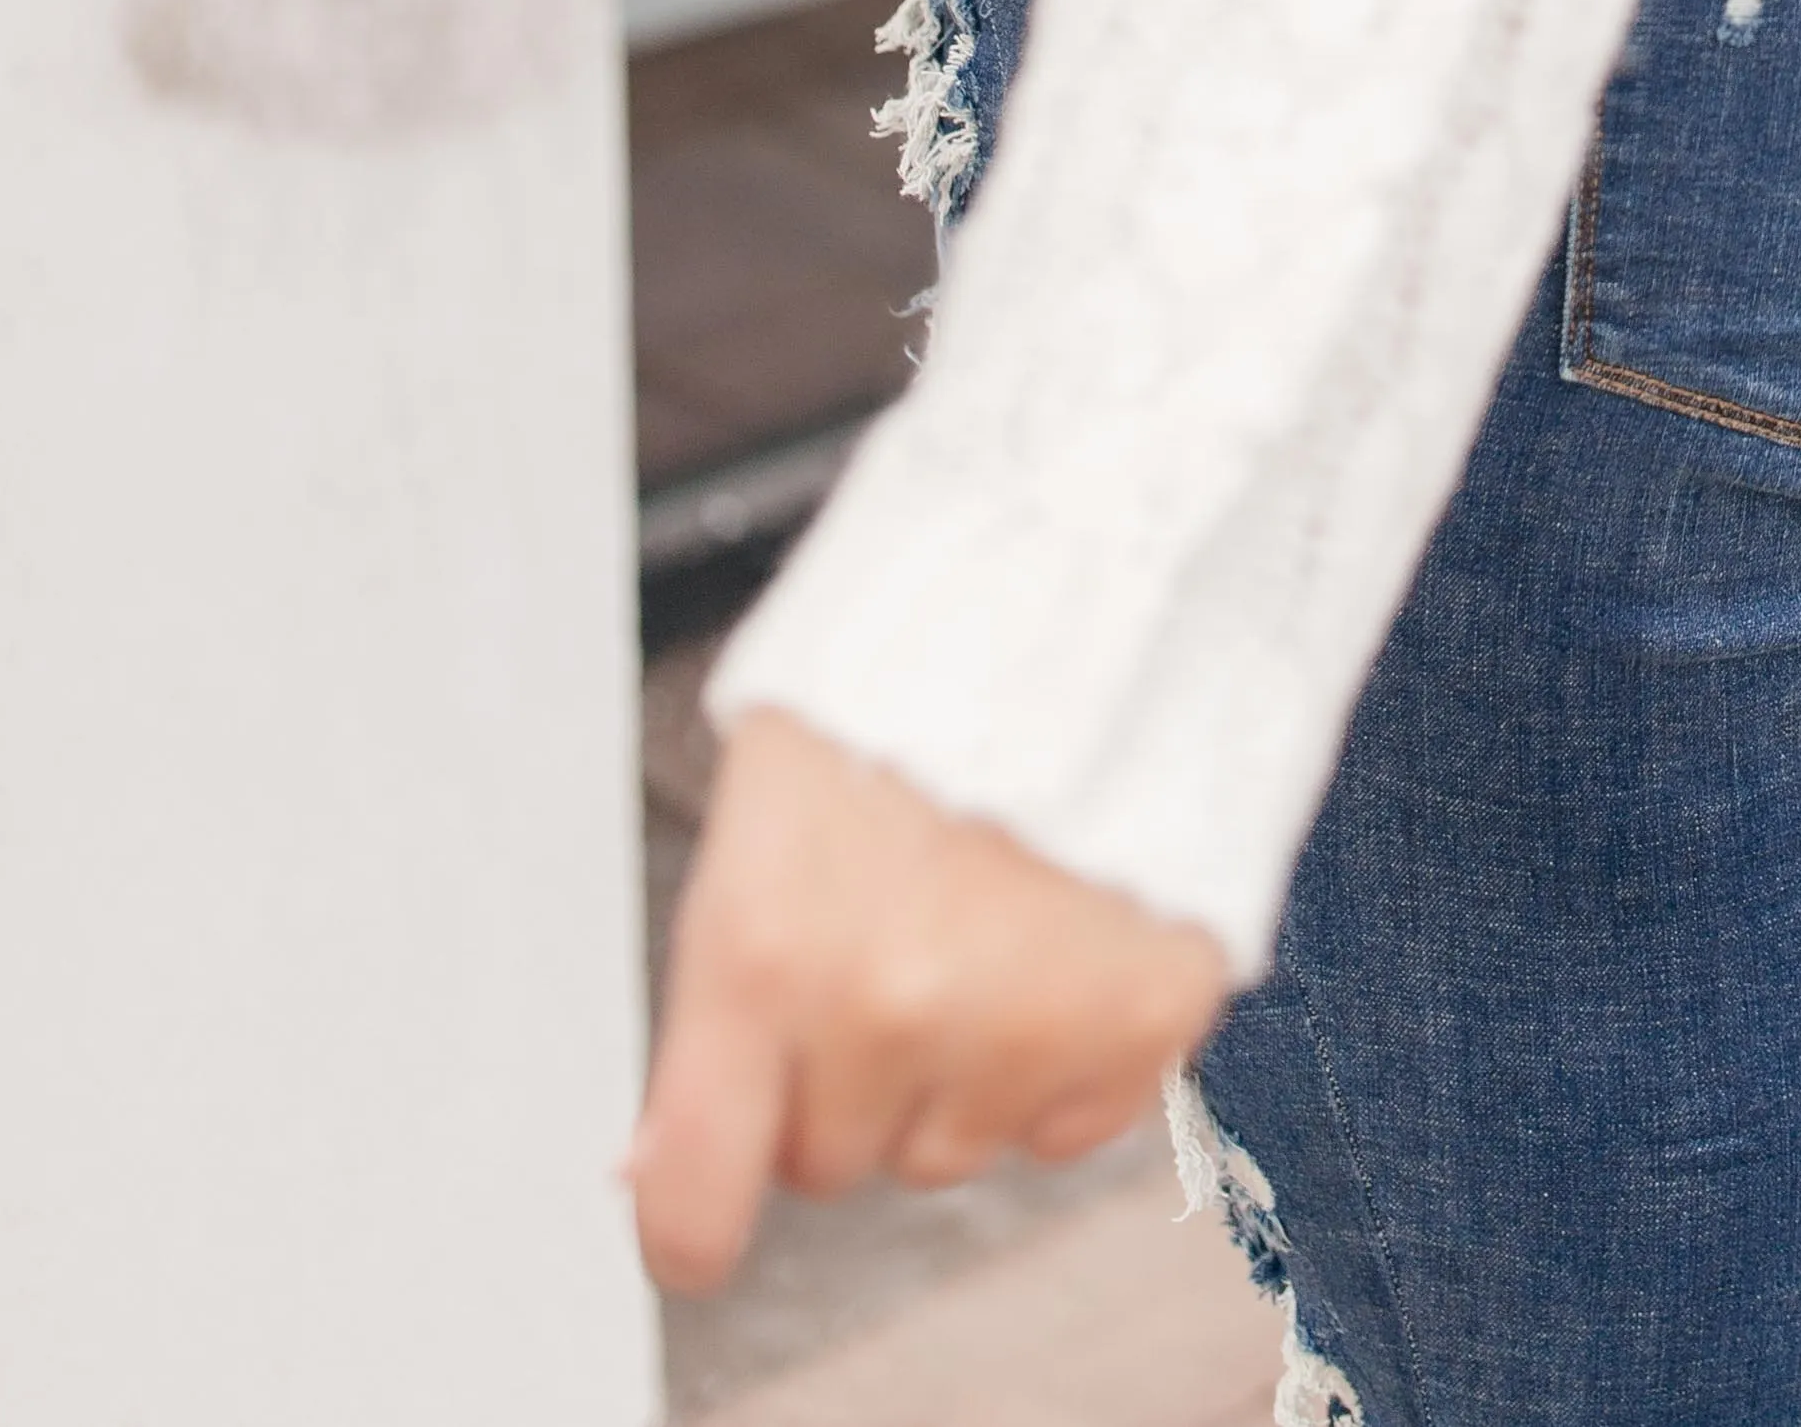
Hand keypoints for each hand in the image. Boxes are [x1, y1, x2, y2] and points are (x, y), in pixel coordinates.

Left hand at [630, 707, 1229, 1292]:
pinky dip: (1066, 1055)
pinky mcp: (1143, 1017)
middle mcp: (889, 1008)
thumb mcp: (764, 812)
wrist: (1090, 575)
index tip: (698, 1220)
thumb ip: (715, 1004)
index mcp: (767, 950)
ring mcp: (1024, 1022)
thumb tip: (656, 1166)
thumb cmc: (914, 674)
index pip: (695, 1200)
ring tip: (980, 920)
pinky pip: (1072, 1126)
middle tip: (884, 940)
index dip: (691, 1224)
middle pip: (834, 1160)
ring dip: (958, 1067)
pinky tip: (1059, 939)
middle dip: (845, 1075)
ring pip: (955, 1150)